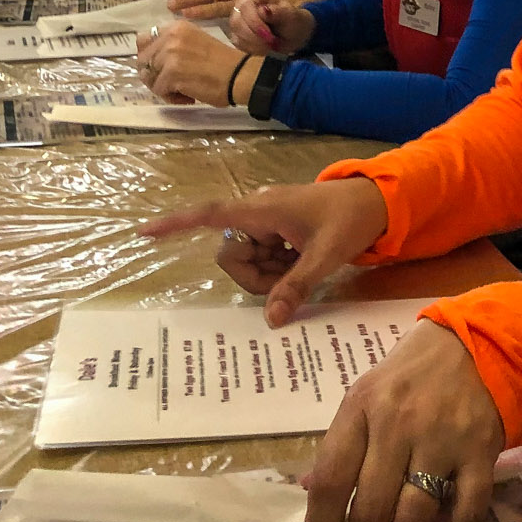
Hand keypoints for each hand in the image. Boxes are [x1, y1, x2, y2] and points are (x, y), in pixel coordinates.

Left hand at [136, 20, 255, 104]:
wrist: (240, 75)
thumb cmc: (222, 62)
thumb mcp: (195, 42)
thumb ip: (173, 45)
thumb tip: (149, 60)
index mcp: (176, 27)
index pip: (144, 39)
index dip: (150, 56)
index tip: (161, 66)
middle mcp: (170, 36)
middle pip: (143, 60)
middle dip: (154, 74)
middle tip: (173, 83)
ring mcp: (169, 54)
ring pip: (149, 77)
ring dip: (163, 87)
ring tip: (182, 91)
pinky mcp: (170, 74)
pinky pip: (159, 91)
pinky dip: (171, 98)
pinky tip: (187, 97)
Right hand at [141, 177, 389, 324]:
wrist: (377, 201)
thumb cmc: (350, 219)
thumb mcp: (326, 256)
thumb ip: (296, 286)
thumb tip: (270, 320)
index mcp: (262, 209)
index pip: (210, 215)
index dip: (176, 224)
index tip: (144, 232)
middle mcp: (258, 214)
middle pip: (232, 255)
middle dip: (256, 275)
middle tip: (293, 273)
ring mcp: (268, 224)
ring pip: (249, 262)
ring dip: (271, 274)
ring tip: (304, 265)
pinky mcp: (277, 233)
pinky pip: (264, 260)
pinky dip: (279, 270)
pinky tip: (303, 264)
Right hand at [228, 0, 315, 54]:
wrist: (294, 35)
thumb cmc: (293, 22)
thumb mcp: (292, 17)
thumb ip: (279, 12)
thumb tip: (263, 10)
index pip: (246, 6)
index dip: (254, 22)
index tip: (269, 36)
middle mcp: (244, 5)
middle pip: (236, 21)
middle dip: (254, 37)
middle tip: (271, 43)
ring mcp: (238, 19)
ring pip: (235, 34)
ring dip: (253, 44)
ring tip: (270, 45)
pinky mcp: (237, 33)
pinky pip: (237, 43)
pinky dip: (251, 49)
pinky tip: (264, 48)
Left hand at [306, 321, 505, 521]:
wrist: (473, 342)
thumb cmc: (410, 374)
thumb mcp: (366, 393)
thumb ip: (344, 441)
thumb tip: (313, 491)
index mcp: (362, 407)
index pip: (330, 480)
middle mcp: (398, 423)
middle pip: (371, 507)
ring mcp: (442, 438)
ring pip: (414, 516)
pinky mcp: (480, 449)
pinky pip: (466, 510)